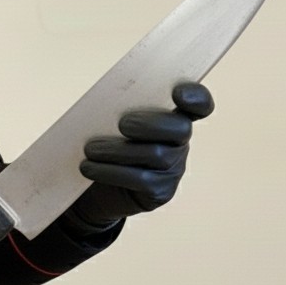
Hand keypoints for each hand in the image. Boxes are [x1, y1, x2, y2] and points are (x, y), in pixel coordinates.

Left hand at [68, 82, 214, 228]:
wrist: (95, 184)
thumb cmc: (105, 140)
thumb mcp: (111, 120)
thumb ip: (117, 107)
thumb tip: (103, 102)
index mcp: (172, 115)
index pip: (198, 104)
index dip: (196, 97)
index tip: (178, 93)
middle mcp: (179, 141)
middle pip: (180, 128)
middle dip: (151, 124)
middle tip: (123, 124)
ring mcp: (173, 168)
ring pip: (156, 155)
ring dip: (118, 150)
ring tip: (90, 149)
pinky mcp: (160, 191)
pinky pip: (140, 180)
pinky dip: (110, 172)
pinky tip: (87, 167)